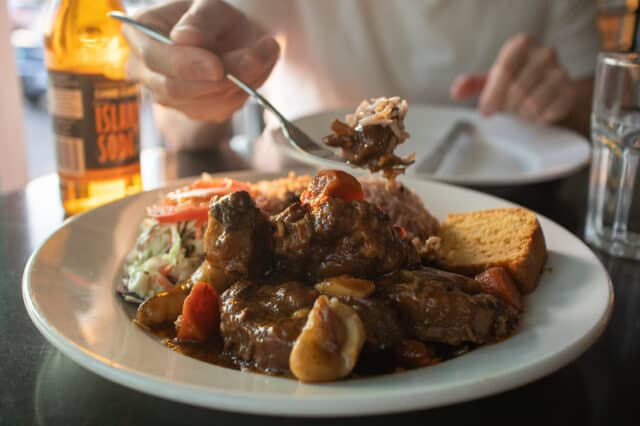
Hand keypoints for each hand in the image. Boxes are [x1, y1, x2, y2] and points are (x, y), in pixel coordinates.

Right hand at [123, 0, 279, 122]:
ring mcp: (168, 97)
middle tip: (255, 59)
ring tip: (263, 53)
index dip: (185, 65)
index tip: (217, 66)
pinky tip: (255, 71)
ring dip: (240, 82)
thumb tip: (183, 37)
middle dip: (218, 78)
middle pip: (174, 88)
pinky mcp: (194, 111)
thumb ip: (200, 19)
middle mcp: (146, 71)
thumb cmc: (215, 17)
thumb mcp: (210, 5)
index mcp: (139, 35)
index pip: (154, 58)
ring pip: (202, 102)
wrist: (232, 34)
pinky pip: (220, 110)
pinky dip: (243, 92)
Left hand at [450, 33, 576, 124]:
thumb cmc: (516, 80)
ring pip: (532, 105)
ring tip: (520, 110)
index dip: (491, 95)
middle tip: (505, 109)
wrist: (551, 87)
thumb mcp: (492, 79)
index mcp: (522, 44)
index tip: (485, 111)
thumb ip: (472, 84)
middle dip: (506, 106)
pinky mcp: (570, 92)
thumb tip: (456, 92)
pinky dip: (536, 119)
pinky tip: (535, 113)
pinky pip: (546, 114)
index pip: (503, 71)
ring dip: (520, 114)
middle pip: (517, 90)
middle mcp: (545, 53)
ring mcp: (561, 72)